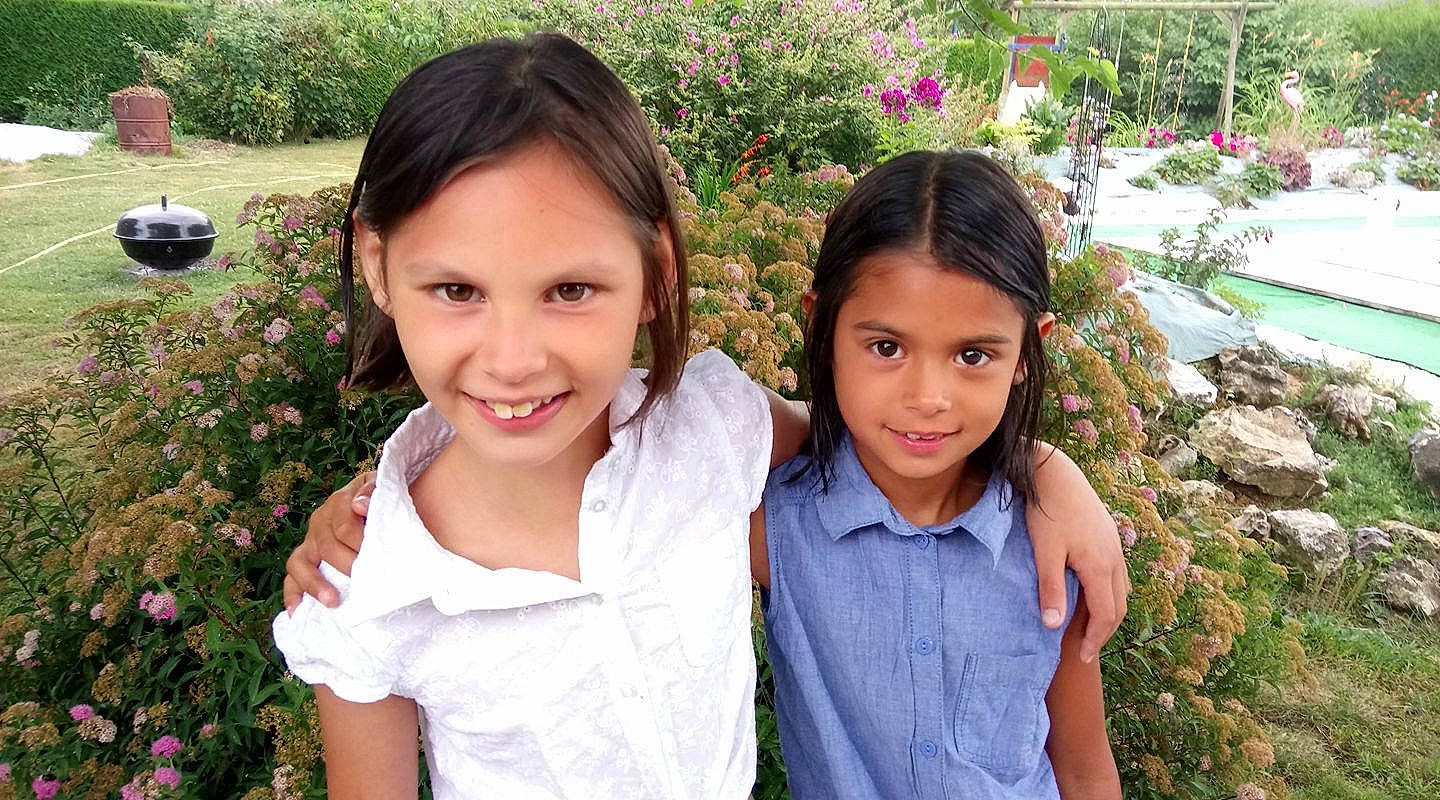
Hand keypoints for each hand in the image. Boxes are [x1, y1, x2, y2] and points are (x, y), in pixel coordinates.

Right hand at [283, 472, 374, 611]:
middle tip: (366, 581)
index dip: (360, 544)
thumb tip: (359, 505)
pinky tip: (296, 613)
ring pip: (299, 562)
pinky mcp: (304, 558)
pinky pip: (291, 577)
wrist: (377, 503)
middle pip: (327, 547)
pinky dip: (292, 595)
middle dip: (347, 566)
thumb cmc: (382, 499)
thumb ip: (373, 492)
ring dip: (315, 584)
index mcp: (340, 502)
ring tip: (333, 602)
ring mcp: (310, 540)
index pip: (345, 526)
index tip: (378, 558)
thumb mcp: (384, 488)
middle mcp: (320, 520)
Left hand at [1028, 448, 1129, 662]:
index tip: (1083, 657)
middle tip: (1088, 650)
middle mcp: (1114, 558)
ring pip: (1120, 588)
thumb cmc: (1047, 513)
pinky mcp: (1108, 535)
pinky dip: (1109, 592)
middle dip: (1105, 631)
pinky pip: (1116, 573)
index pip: (1106, 614)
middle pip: (1118, 605)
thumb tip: (1054, 627)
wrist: (1055, 473)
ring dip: (1109, 611)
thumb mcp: (1045, 553)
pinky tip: (1092, 593)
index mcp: (1100, 566)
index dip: (1096, 639)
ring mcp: (1114, 545)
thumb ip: (1051, 589)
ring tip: (1091, 627)